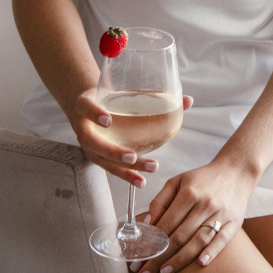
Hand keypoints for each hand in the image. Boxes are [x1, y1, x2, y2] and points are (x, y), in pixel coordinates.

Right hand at [67, 89, 193, 187]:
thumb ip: (153, 95)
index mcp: (85, 106)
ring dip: (125, 168)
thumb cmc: (109, 98)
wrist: (87, 107)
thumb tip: (188, 100)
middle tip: (132, 156)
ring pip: (105, 160)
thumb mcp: (122, 90)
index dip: (95, 114)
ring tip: (149, 168)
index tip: (108, 119)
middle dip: (113, 152)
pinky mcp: (98, 158)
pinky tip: (141, 181)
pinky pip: (111, 169)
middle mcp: (84, 128)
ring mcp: (90, 146)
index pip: (86, 107)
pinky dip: (127, 176)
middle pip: (95, 143)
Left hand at [131, 156, 256, 272]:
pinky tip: (200, 264)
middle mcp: (205, 204)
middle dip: (160, 257)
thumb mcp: (178, 181)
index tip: (139, 258)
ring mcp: (220, 214)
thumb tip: (148, 224)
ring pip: (198, 241)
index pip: (166, 223)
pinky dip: (211, 252)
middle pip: (180, 236)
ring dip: (181, 259)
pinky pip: (222, 240)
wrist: (236, 171)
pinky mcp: (234, 222)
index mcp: (189, 193)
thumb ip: (160, 201)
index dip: (151, 242)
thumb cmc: (203, 179)